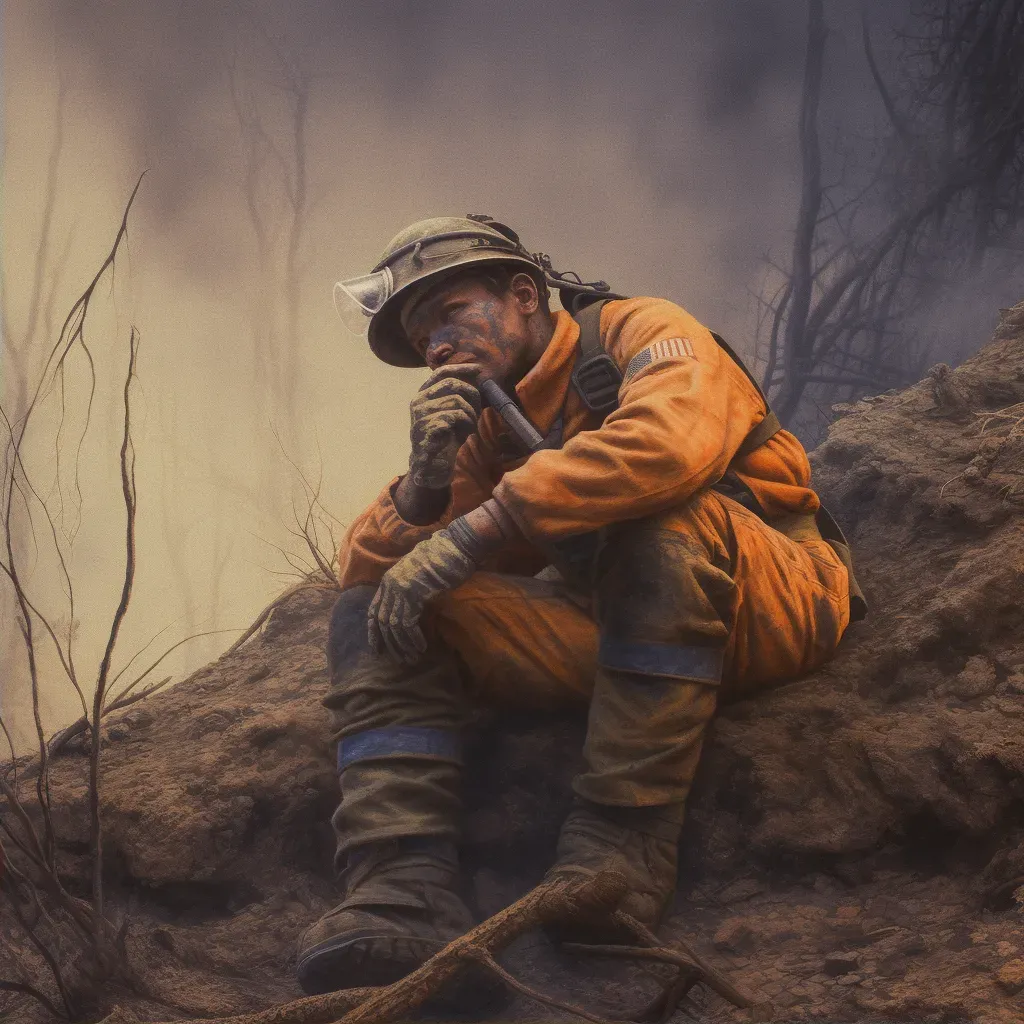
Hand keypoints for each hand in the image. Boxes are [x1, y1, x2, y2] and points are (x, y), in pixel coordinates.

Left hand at [368, 529, 477, 662]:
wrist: (456, 546)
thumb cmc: (443, 558)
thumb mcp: (419, 572)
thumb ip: (410, 587)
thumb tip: (410, 608)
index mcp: (389, 579)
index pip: (373, 611)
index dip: (374, 632)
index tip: (377, 649)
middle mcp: (390, 585)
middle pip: (382, 621)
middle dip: (389, 643)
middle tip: (398, 659)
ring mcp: (401, 589)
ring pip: (394, 625)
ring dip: (403, 644)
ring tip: (411, 658)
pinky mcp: (415, 594)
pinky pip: (409, 624)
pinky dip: (414, 638)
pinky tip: (421, 647)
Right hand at [408, 367, 481, 488]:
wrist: (433, 466)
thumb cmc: (445, 438)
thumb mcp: (453, 412)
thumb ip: (459, 395)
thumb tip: (476, 375)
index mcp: (423, 394)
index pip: (441, 373)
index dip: (461, 369)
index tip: (478, 370)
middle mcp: (418, 402)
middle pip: (452, 384)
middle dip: (471, 394)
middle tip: (478, 410)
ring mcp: (421, 416)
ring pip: (456, 401)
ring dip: (471, 414)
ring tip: (470, 426)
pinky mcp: (427, 429)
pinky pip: (454, 416)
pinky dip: (466, 424)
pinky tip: (465, 434)